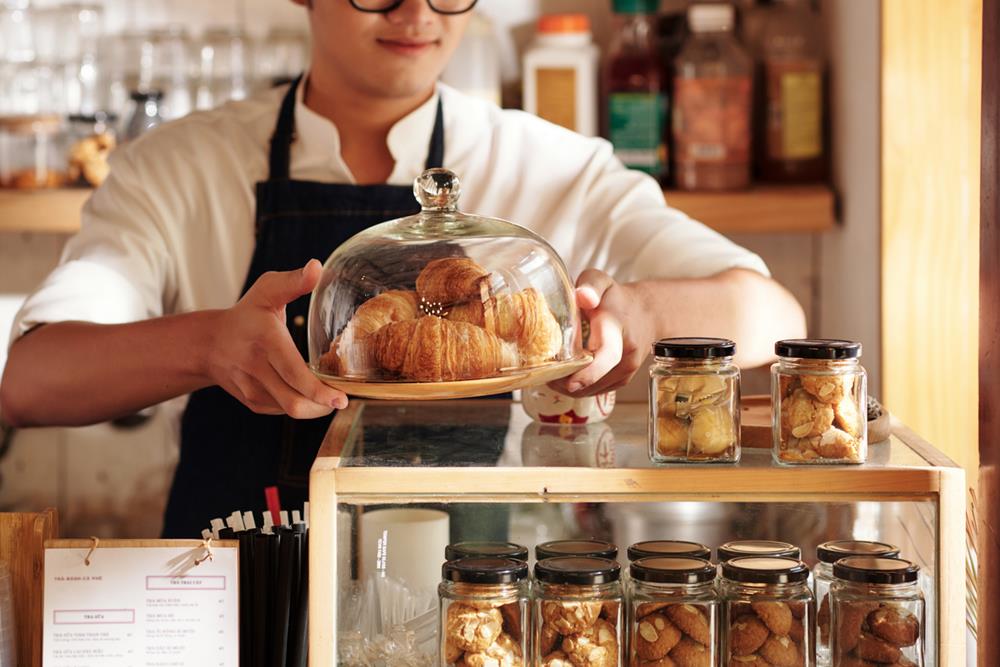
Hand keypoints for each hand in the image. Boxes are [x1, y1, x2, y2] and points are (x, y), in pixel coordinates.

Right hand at [206, 259, 347, 417]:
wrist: (208, 345)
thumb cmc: (246, 315)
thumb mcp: (266, 291)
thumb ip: (293, 281)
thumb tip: (318, 267)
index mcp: (265, 341)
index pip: (293, 373)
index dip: (318, 390)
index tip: (341, 398)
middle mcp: (256, 369)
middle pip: (294, 401)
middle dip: (323, 405)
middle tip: (342, 398)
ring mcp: (252, 389)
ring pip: (290, 410)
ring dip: (315, 407)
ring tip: (330, 395)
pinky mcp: (253, 403)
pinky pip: (283, 411)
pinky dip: (301, 405)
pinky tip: (309, 393)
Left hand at [550, 269, 651, 396]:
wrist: (646, 313)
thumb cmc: (615, 298)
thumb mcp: (602, 282)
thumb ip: (591, 285)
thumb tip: (582, 296)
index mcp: (616, 329)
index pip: (607, 355)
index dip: (589, 372)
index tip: (570, 382)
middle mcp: (626, 354)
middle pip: (595, 379)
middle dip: (566, 382)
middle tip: (543, 374)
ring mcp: (626, 371)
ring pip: (592, 389)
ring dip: (569, 386)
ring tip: (551, 372)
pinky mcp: (622, 380)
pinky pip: (596, 390)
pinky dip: (579, 387)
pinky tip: (566, 374)